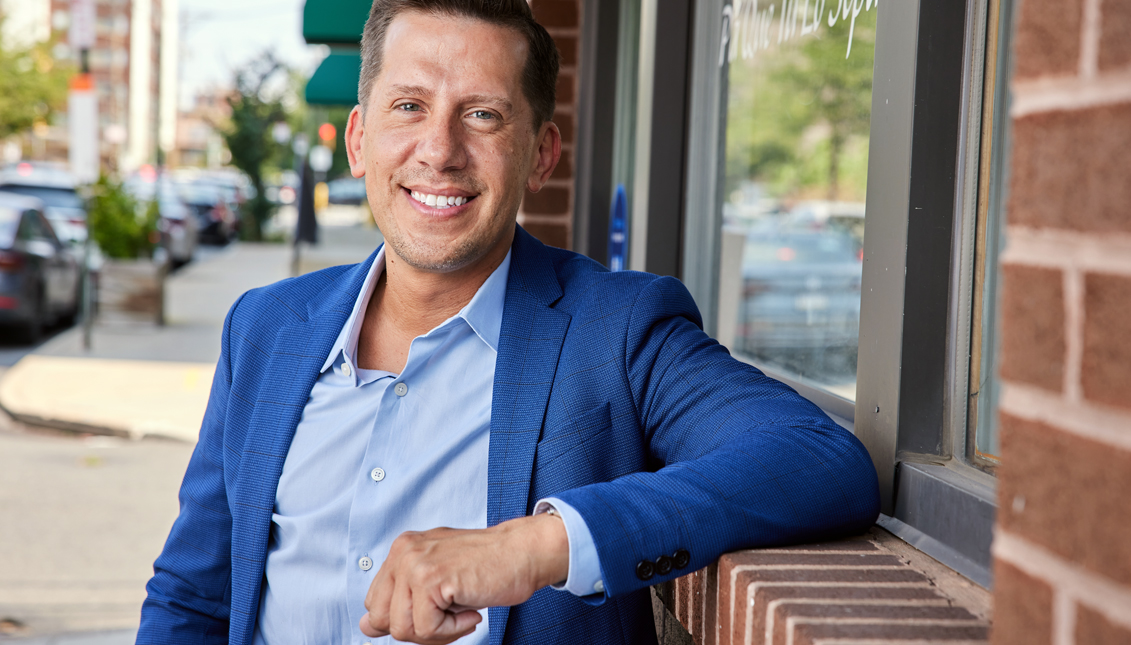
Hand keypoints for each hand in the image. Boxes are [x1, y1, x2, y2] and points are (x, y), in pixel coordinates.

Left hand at [359, 513, 568, 643]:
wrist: (524, 552)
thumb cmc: (488, 567)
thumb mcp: (437, 578)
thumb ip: (402, 599)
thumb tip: (366, 627)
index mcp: (401, 550)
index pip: (375, 604)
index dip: (405, 620)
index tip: (436, 613)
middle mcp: (402, 552)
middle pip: (383, 620)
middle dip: (417, 630)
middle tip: (450, 617)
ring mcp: (415, 564)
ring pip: (402, 629)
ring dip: (438, 632)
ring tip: (463, 611)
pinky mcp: (431, 579)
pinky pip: (426, 629)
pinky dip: (453, 630)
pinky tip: (471, 610)